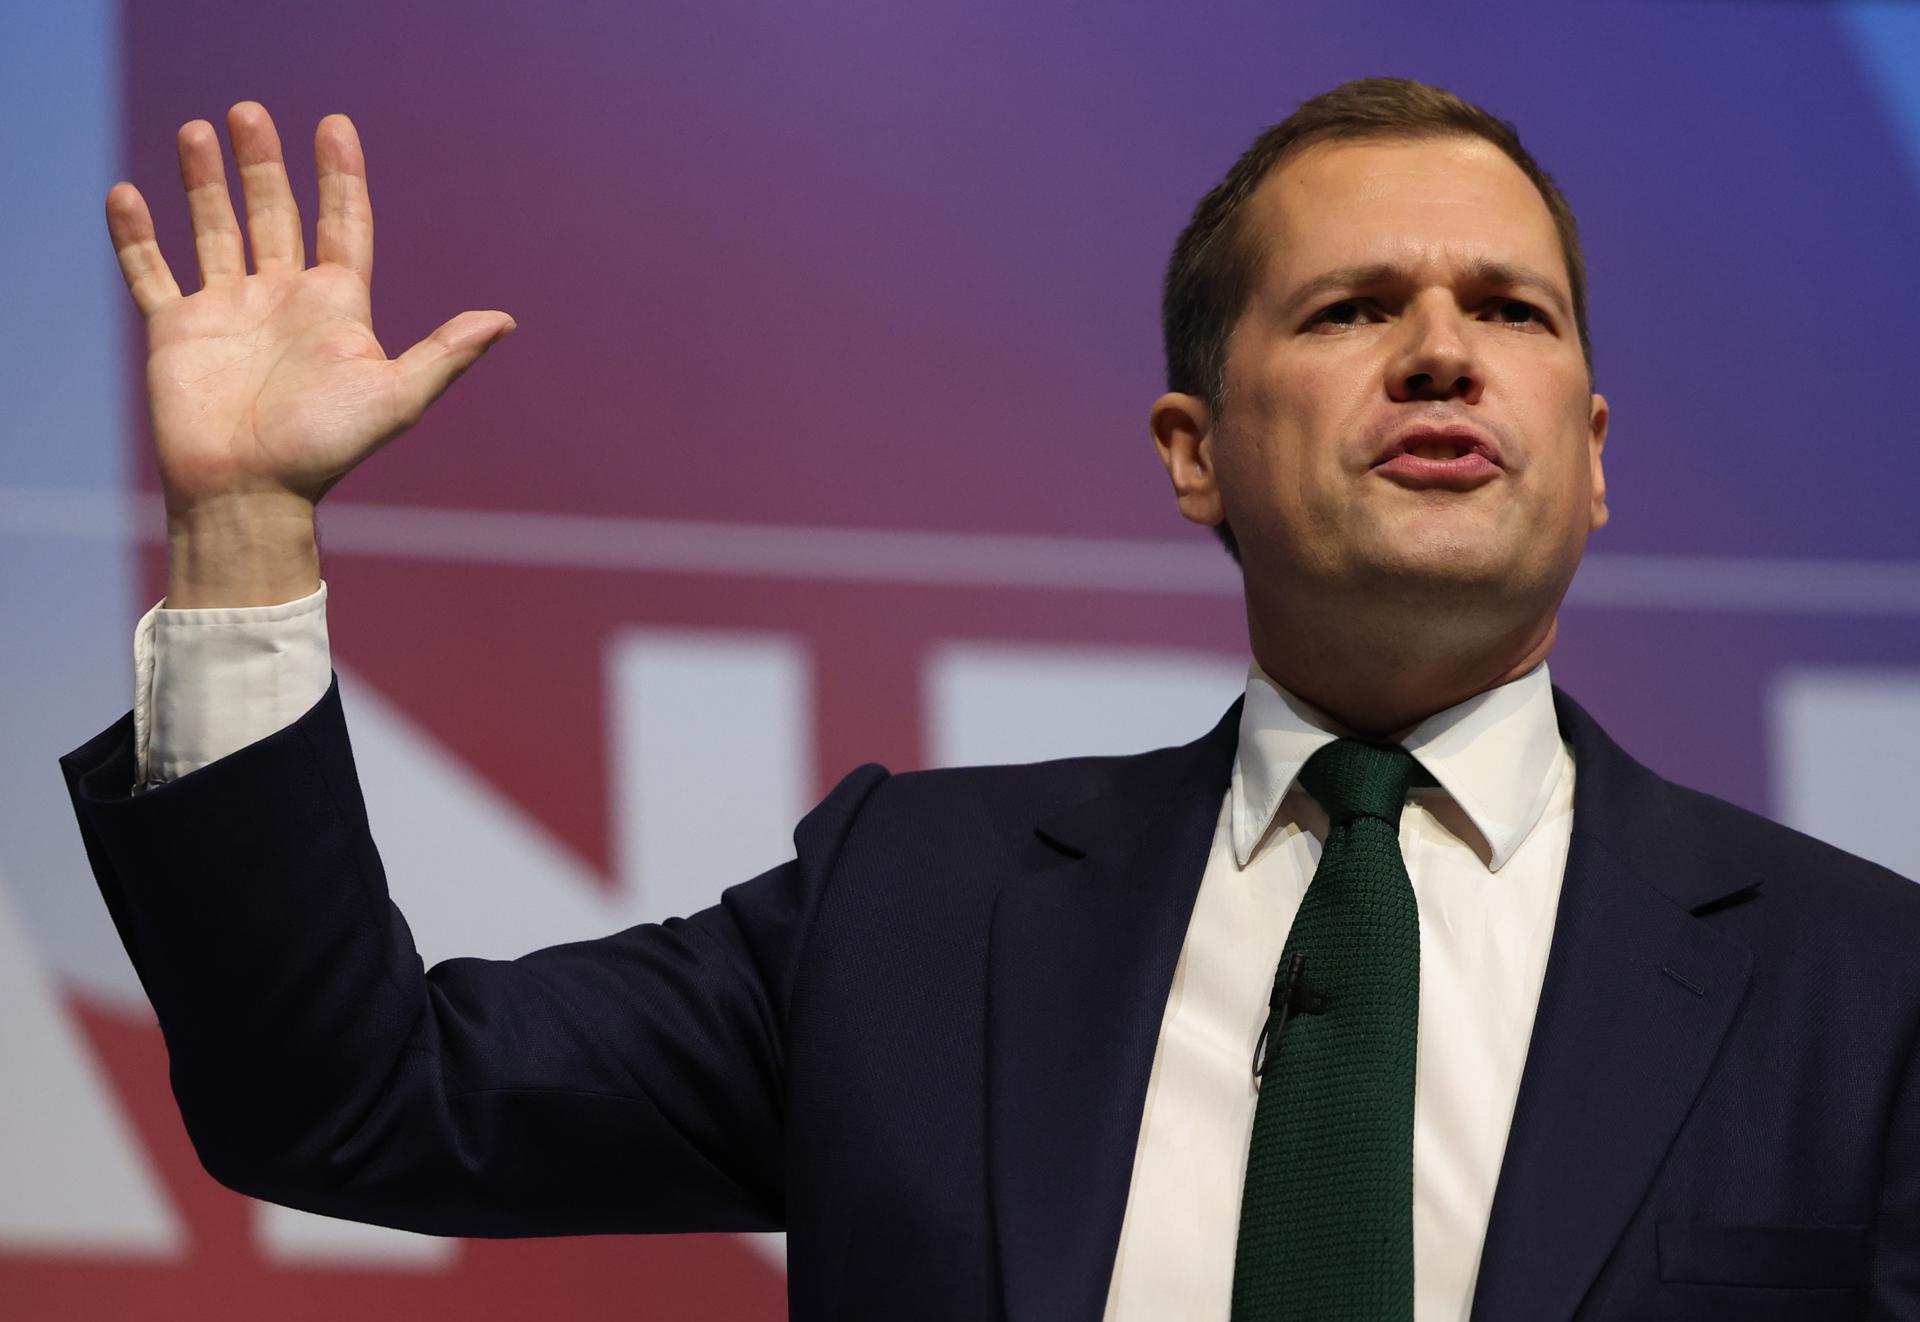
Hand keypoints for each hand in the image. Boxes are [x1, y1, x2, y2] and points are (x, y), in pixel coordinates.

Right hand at [106, 103, 513, 602]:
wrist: (251, 494)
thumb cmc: (326, 450)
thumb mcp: (397, 398)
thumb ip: (445, 354)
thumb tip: (505, 320)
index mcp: (336, 308)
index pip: (343, 225)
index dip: (341, 176)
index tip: (335, 125)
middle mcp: (283, 300)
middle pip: (274, 214)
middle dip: (263, 164)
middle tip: (250, 111)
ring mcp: (228, 311)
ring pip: (214, 229)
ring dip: (205, 182)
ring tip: (198, 130)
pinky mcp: (178, 330)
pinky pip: (151, 271)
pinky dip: (136, 235)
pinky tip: (126, 193)